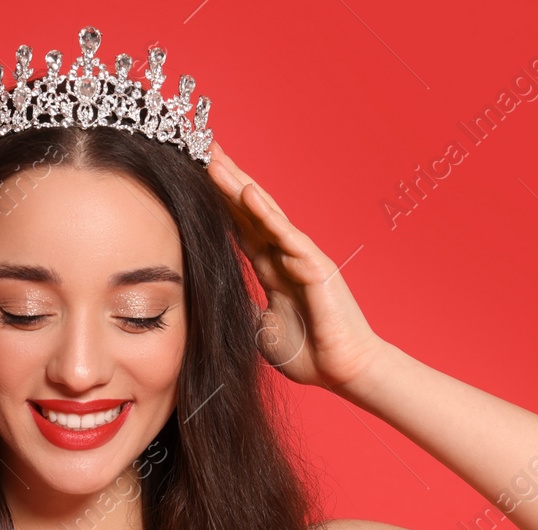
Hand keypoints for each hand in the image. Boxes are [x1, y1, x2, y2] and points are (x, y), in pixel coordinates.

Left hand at [207, 141, 383, 389]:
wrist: (342, 371)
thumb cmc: (309, 353)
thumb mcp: (259, 330)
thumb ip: (242, 307)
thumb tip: (215, 297)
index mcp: (273, 270)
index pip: (240, 228)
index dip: (218, 204)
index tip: (194, 178)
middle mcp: (286, 256)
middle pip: (249, 211)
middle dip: (225, 182)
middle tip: (200, 150)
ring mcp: (301, 257)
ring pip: (264, 214)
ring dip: (238, 186)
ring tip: (215, 160)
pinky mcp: (315, 266)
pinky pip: (287, 235)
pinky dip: (266, 213)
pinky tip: (247, 192)